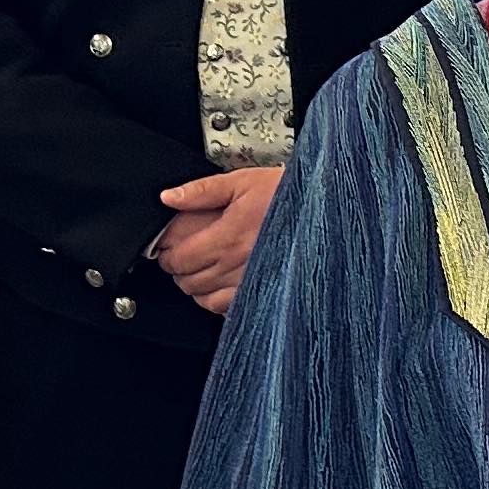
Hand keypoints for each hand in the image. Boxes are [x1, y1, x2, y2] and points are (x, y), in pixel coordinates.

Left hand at [150, 167, 283, 317]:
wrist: (323, 209)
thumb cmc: (288, 194)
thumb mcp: (243, 182)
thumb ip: (202, 190)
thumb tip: (170, 198)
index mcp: (228, 236)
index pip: (180, 258)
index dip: (166, 255)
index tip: (166, 248)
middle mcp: (238, 263)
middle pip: (189, 281)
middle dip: (179, 270)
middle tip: (182, 257)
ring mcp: (252, 280)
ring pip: (206, 298)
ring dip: (196, 286)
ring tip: (199, 271)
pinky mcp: (265, 291)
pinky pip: (229, 307)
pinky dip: (217, 300)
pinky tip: (220, 286)